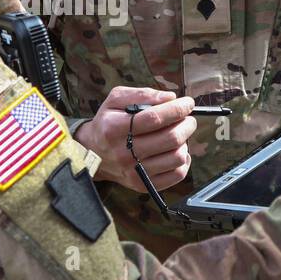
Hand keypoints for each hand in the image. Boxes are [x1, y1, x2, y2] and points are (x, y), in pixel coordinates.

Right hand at [74, 87, 196, 192]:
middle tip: (187, 119)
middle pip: (170, 138)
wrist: (92, 152)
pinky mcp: (143, 185)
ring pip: (176, 157)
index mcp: (114, 128)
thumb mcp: (115, 100)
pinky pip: (176, 175)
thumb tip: (170, 98)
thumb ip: (142, 94)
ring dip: (185, 142)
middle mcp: (123, 153)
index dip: (176, 109)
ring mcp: (133, 172)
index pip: (154, 118)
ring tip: (178, 134)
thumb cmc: (108, 122)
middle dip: (187, 124)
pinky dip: (183, 161)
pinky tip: (175, 150)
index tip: (187, 103)